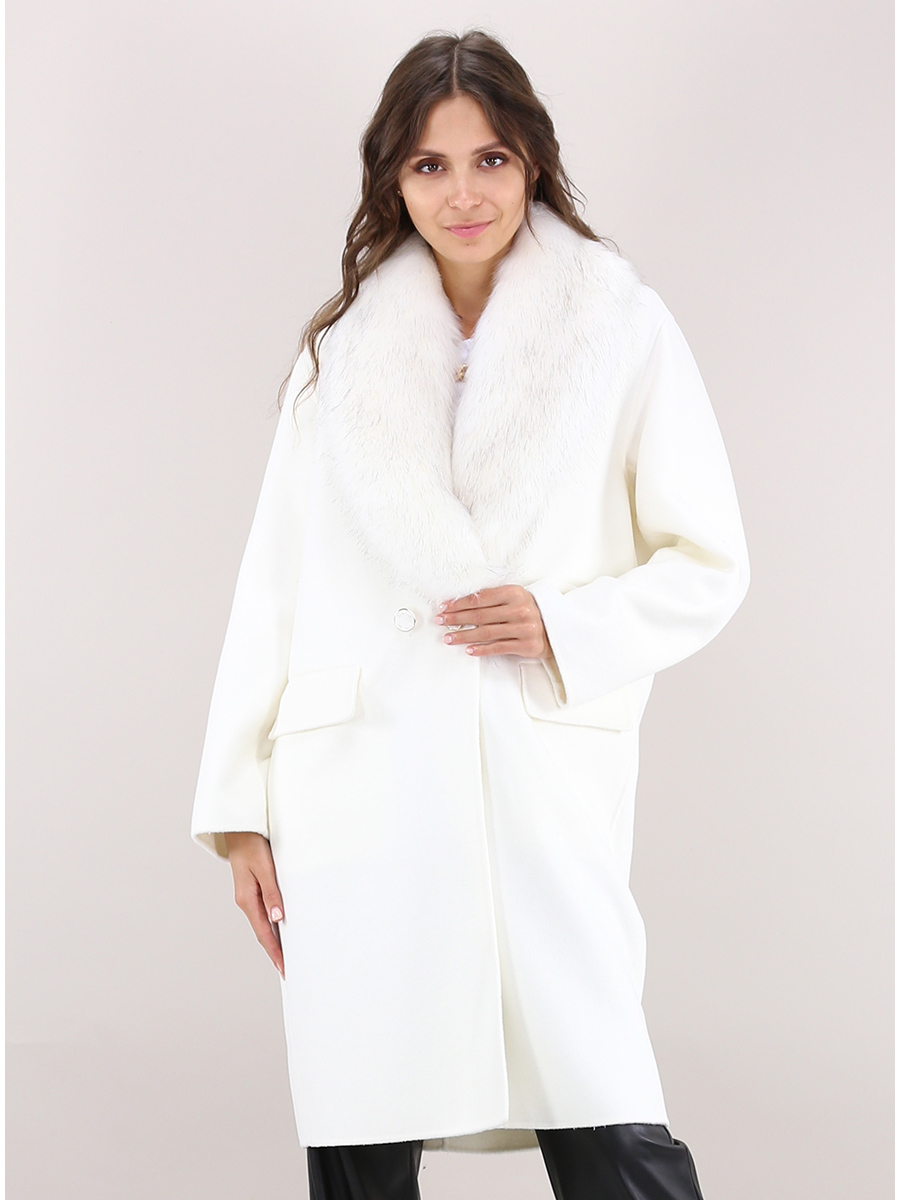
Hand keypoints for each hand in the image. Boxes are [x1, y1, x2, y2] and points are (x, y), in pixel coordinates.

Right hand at [223, 831, 284, 979]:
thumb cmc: (252, 846)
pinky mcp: (251, 890)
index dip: (274, 951)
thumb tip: (278, 918)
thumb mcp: (265, 868)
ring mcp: (247, 896)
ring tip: (285, 954)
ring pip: (262, 924)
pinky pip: (262, 913)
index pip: (263, 932)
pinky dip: (270, 925)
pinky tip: (279, 929)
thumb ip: (272, 893)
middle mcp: (245, 901)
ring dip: (273, 940)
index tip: (283, 967)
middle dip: (273, 951)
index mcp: (247, 899)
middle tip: (286, 968)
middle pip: (262, 932)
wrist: (239, 830)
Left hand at [434, 585, 551, 658]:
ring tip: (448, 637)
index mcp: (514, 593)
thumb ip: (493, 599)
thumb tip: (460, 604)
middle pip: (480, 615)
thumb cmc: (528, 612)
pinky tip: (468, 650)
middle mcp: (520, 609)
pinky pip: (498, 647)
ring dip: (464, 636)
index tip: (444, 607)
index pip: (481, 598)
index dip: (460, 603)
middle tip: (441, 621)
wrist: (555, 628)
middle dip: (456, 618)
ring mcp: (525, 628)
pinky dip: (481, 649)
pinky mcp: (527, 645)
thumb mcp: (514, 599)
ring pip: (486, 633)